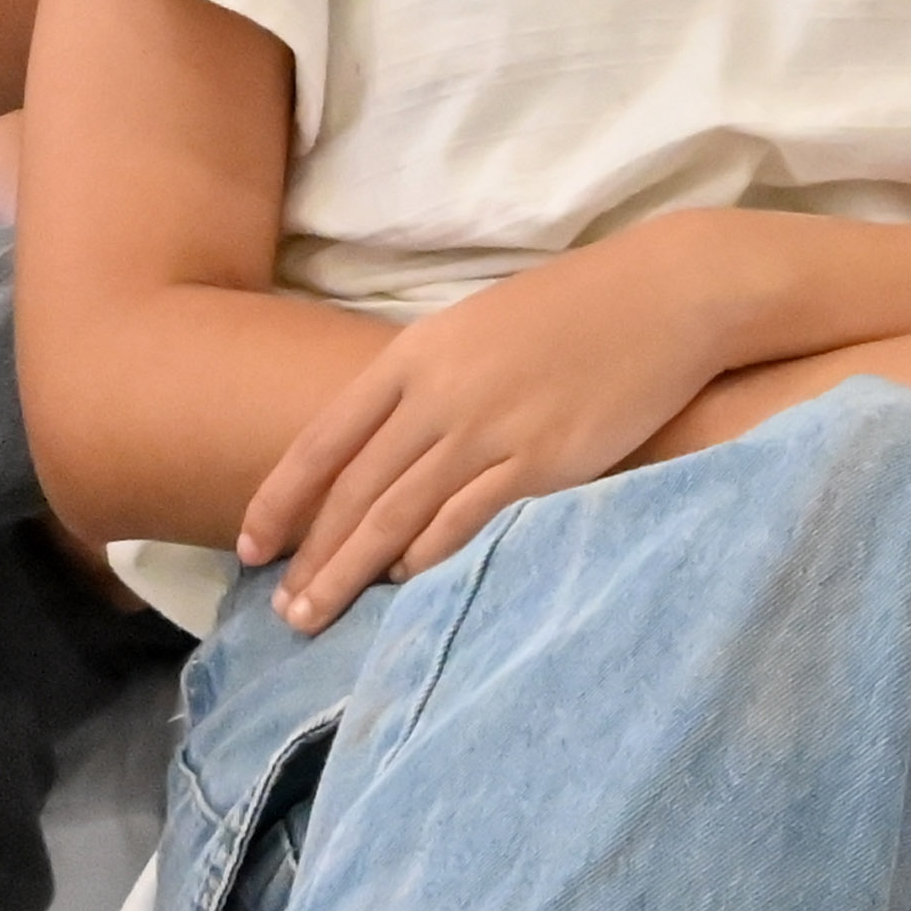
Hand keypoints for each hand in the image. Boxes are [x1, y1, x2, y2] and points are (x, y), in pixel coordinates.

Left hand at [242, 226, 738, 626]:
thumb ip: (424, 383)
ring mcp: (488, 429)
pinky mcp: (543, 461)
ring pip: (397, 515)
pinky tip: (404, 584)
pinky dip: (429, 557)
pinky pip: (468, 520)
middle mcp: (437, 396)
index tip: (250, 546)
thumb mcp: (472, 330)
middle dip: (311, 555)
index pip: (322, 441)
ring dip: (351, 571)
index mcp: (411, 359)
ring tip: (318, 614)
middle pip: (353, 491)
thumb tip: (387, 440)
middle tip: (283, 610)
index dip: (280, 499)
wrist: (661, 296)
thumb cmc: (568, 312)